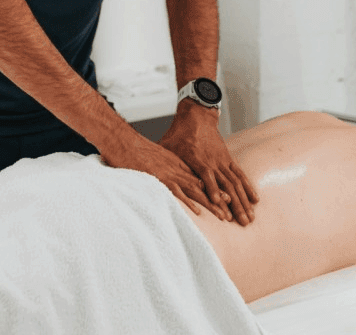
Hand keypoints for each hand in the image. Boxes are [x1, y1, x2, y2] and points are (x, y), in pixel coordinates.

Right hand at [98, 130, 228, 219]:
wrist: (123, 140)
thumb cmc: (134, 150)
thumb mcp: (153, 159)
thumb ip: (160, 168)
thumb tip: (164, 178)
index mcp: (176, 164)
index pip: (199, 179)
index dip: (213, 191)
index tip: (226, 201)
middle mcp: (176, 168)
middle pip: (202, 186)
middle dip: (218, 200)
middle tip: (232, 213)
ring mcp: (169, 173)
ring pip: (195, 190)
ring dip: (210, 203)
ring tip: (223, 215)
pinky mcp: (159, 177)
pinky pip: (177, 191)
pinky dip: (189, 201)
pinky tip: (199, 211)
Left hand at [159, 100, 259, 225]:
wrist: (196, 115)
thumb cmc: (179, 133)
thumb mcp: (167, 146)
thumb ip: (164, 163)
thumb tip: (149, 176)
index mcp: (198, 160)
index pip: (208, 179)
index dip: (214, 193)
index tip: (221, 207)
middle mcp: (213, 162)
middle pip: (227, 186)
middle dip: (235, 205)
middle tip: (242, 223)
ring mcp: (222, 161)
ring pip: (235, 183)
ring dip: (244, 201)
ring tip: (250, 218)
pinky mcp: (228, 159)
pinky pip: (240, 174)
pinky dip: (247, 187)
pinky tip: (255, 199)